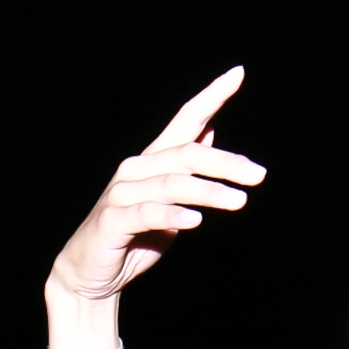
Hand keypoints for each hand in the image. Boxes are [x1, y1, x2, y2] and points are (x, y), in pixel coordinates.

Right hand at [44, 67, 265, 311]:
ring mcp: (122, 193)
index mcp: (153, 161)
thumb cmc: (134, 238)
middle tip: (259, 175)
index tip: (238, 73)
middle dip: (225, 163)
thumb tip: (210, 129)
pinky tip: (195, 220)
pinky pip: (147, 214)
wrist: (89, 274)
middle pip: (186, 154)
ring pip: (171, 183)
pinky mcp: (112, 220)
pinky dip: (172, 216)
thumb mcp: (168, 201)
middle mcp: (136, 169)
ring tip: (240, 201)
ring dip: (208, 191)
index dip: (211, 96)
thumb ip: (186, 168)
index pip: (186, 120)